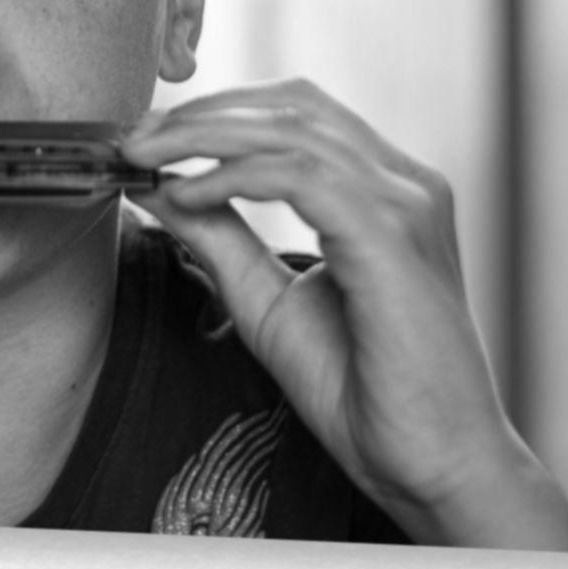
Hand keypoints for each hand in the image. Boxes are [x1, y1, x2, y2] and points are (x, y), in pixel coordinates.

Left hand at [122, 79, 567, 549]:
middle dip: (200, 113)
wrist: (434, 464)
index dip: (217, 111)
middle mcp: (404, 184)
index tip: (147, 139)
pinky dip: (233, 175)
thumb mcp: (269, 302)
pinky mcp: (392, 237)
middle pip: (292, 104)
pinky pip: (302, 176)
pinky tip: (189, 194)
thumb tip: (157, 188)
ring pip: (292, 129)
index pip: (298, 112)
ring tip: (146, 158)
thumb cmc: (367, 393)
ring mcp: (406, 204)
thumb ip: (220, 239)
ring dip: (204, 135)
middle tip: (133, 138)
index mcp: (386, 192)